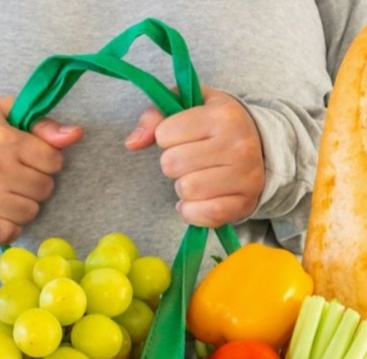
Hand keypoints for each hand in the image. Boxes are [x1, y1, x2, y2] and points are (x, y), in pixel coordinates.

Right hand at [0, 97, 83, 244]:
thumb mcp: (3, 114)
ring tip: (6, 194)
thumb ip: (41, 124)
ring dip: (23, 207)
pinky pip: (6, 234)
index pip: (53, 160)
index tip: (29, 159)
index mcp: (0, 138)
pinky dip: (7, 228)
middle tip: (16, 177)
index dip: (46, 161)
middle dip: (35, 184)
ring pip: (28, 213)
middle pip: (43, 189)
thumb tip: (75, 135)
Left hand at [125, 86, 264, 226]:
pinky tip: (198, 199)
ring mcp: (245, 175)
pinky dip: (191, 210)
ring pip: (186, 189)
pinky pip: (202, 214)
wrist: (263, 146)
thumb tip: (132, 143)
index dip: (166, 137)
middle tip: (189, 159)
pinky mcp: (244, 203)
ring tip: (197, 176)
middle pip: (172, 163)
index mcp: (223, 115)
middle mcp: (239, 144)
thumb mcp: (189, 107)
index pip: (164, 134)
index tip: (182, 136)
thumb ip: (155, 117)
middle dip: (172, 163)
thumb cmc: (216, 125)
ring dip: (183, 186)